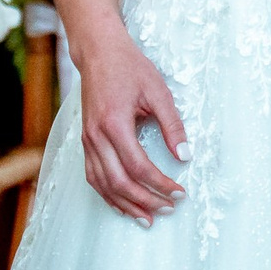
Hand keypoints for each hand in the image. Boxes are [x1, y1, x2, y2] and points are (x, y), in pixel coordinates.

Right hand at [75, 27, 189, 223]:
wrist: (99, 52)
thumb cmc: (129, 67)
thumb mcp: (158, 91)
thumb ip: (172, 125)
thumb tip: (185, 155)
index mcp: (114, 124)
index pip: (138, 166)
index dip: (160, 184)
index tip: (179, 192)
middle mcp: (96, 137)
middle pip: (119, 182)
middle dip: (145, 200)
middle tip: (168, 208)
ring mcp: (87, 141)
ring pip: (103, 184)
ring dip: (126, 204)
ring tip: (148, 217)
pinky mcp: (85, 141)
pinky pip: (93, 176)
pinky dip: (108, 194)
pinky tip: (123, 204)